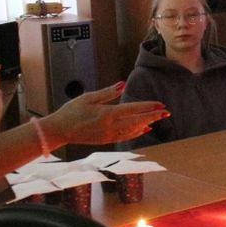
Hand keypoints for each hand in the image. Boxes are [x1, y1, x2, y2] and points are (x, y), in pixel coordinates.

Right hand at [41, 82, 168, 145]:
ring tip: (158, 118)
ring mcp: (109, 135)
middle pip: (137, 121)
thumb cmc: (71, 111)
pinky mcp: (106, 141)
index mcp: (107, 114)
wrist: (58, 131)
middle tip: (167, 113)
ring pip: (133, 130)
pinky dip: (137, 133)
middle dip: (153, 116)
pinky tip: (144, 129)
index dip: (148, 107)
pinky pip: (126, 137)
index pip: (133, 109)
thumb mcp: (88, 98)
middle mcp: (110, 126)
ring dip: (147, 124)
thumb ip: (107, 93)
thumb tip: (122, 85)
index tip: (160, 105)